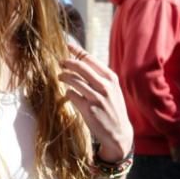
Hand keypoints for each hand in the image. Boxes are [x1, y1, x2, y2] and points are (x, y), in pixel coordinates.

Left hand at [60, 43, 133, 161]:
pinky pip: (72, 95)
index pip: (91, 59)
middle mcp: (105, 86)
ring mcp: (97, 98)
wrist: (119, 132)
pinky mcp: (89, 109)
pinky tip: (68, 93)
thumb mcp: (112, 89)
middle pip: (81, 67)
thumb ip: (100, 76)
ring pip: (74, 81)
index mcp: (111, 78)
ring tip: (60, 76)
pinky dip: (68, 92)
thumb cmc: (113, 108)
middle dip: (68, 62)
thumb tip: (82, 61)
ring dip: (64, 77)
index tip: (68, 45)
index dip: (77, 51)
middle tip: (60, 62)